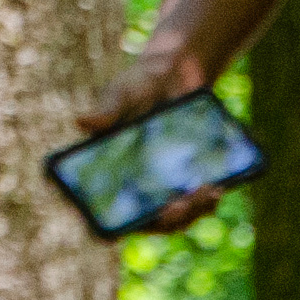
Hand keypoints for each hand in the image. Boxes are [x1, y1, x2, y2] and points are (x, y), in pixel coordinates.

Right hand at [74, 38, 235, 237]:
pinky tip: (218, 188)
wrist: (176, 72)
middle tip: (178, 206)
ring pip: (176, 217)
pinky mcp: (190, 178)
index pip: (107, 211)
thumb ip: (107, 109)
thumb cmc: (139, 84)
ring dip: (192, 213)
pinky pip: (198, 202)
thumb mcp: (122, 93)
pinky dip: (207, 201)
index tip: (123, 227)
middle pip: (148, 221)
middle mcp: (136, 185)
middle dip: (166, 220)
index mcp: (111, 171)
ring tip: (206, 192)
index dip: (114, 226)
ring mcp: (164, 185)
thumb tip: (81, 122)